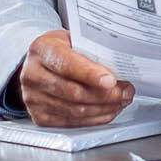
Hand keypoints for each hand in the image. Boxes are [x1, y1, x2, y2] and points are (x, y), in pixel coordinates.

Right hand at [19, 30, 134, 126]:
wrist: (39, 63)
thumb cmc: (61, 48)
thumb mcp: (73, 38)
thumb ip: (92, 49)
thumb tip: (120, 63)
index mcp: (42, 49)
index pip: (67, 65)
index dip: (91, 75)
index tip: (111, 81)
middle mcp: (33, 74)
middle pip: (73, 92)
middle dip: (106, 95)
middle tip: (126, 91)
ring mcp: (33, 98)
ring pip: (74, 110)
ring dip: (103, 108)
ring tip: (121, 101)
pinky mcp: (39, 116)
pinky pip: (71, 121)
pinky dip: (93, 118)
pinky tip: (107, 111)